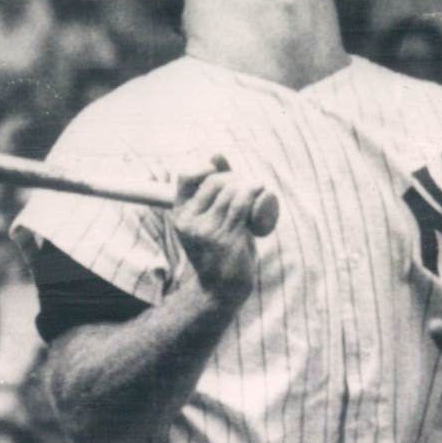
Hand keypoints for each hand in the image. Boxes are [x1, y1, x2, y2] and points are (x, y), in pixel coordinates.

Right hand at [170, 153, 276, 304]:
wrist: (222, 287)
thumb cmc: (219, 248)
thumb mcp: (209, 217)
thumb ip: (212, 187)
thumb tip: (217, 154)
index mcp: (179, 214)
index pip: (186, 175)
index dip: (205, 167)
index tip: (220, 172)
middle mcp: (188, 222)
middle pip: (215, 180)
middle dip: (235, 177)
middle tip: (247, 188)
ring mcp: (206, 231)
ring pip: (231, 190)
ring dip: (250, 184)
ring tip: (257, 190)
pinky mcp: (226, 238)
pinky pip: (242, 203)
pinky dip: (255, 191)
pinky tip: (262, 190)